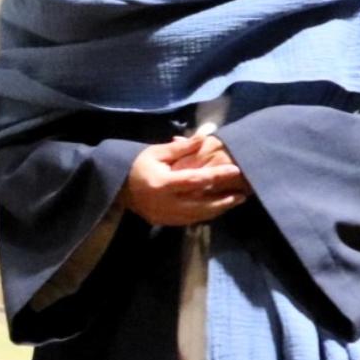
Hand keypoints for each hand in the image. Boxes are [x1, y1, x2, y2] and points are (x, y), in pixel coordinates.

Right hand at [122, 135, 247, 226]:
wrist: (116, 188)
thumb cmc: (137, 166)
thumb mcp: (156, 153)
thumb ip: (181, 149)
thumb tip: (204, 137)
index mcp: (162, 184)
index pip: (195, 180)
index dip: (216, 175)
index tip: (235, 170)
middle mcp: (166, 203)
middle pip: (202, 205)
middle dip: (224, 200)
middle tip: (243, 193)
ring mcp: (166, 215)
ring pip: (199, 215)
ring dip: (218, 209)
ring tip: (235, 200)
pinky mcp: (166, 222)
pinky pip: (191, 220)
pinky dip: (206, 214)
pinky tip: (217, 207)